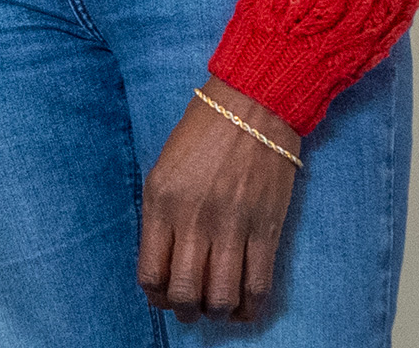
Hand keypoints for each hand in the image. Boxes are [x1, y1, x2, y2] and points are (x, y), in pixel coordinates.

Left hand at [136, 77, 299, 325]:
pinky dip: (249, 308)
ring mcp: (232, 226)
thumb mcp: (164, 168)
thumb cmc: (203, 133)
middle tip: (188, 308)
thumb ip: (159, 216)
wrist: (253, 106)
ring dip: (216, 313)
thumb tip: (163, 267)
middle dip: (184, 310)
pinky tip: (243, 305)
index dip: (155, 295)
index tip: (161, 296)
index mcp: (162, 201)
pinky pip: (258, 287)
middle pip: (185, 293)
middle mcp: (194, 218)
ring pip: (221, 298)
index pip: (151, 272)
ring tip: (215, 307)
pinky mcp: (267, 229)